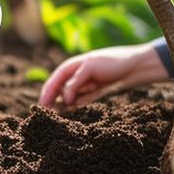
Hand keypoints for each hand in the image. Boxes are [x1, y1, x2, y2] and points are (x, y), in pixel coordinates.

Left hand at [39, 44, 167, 107]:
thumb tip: (66, 105)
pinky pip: (75, 80)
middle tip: (40, 110)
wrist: (132, 66)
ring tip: (49, 110)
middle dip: (46, 95)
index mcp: (74, 69)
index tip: (41, 110)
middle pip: (54, 80)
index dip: (47, 95)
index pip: (55, 82)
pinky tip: (67, 102)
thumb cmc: (113, 76)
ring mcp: (82, 63)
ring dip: (54, 95)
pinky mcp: (90, 65)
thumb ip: (81, 95)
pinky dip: (69, 91)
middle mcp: (75, 65)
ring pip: (61, 79)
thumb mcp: (94, 88)